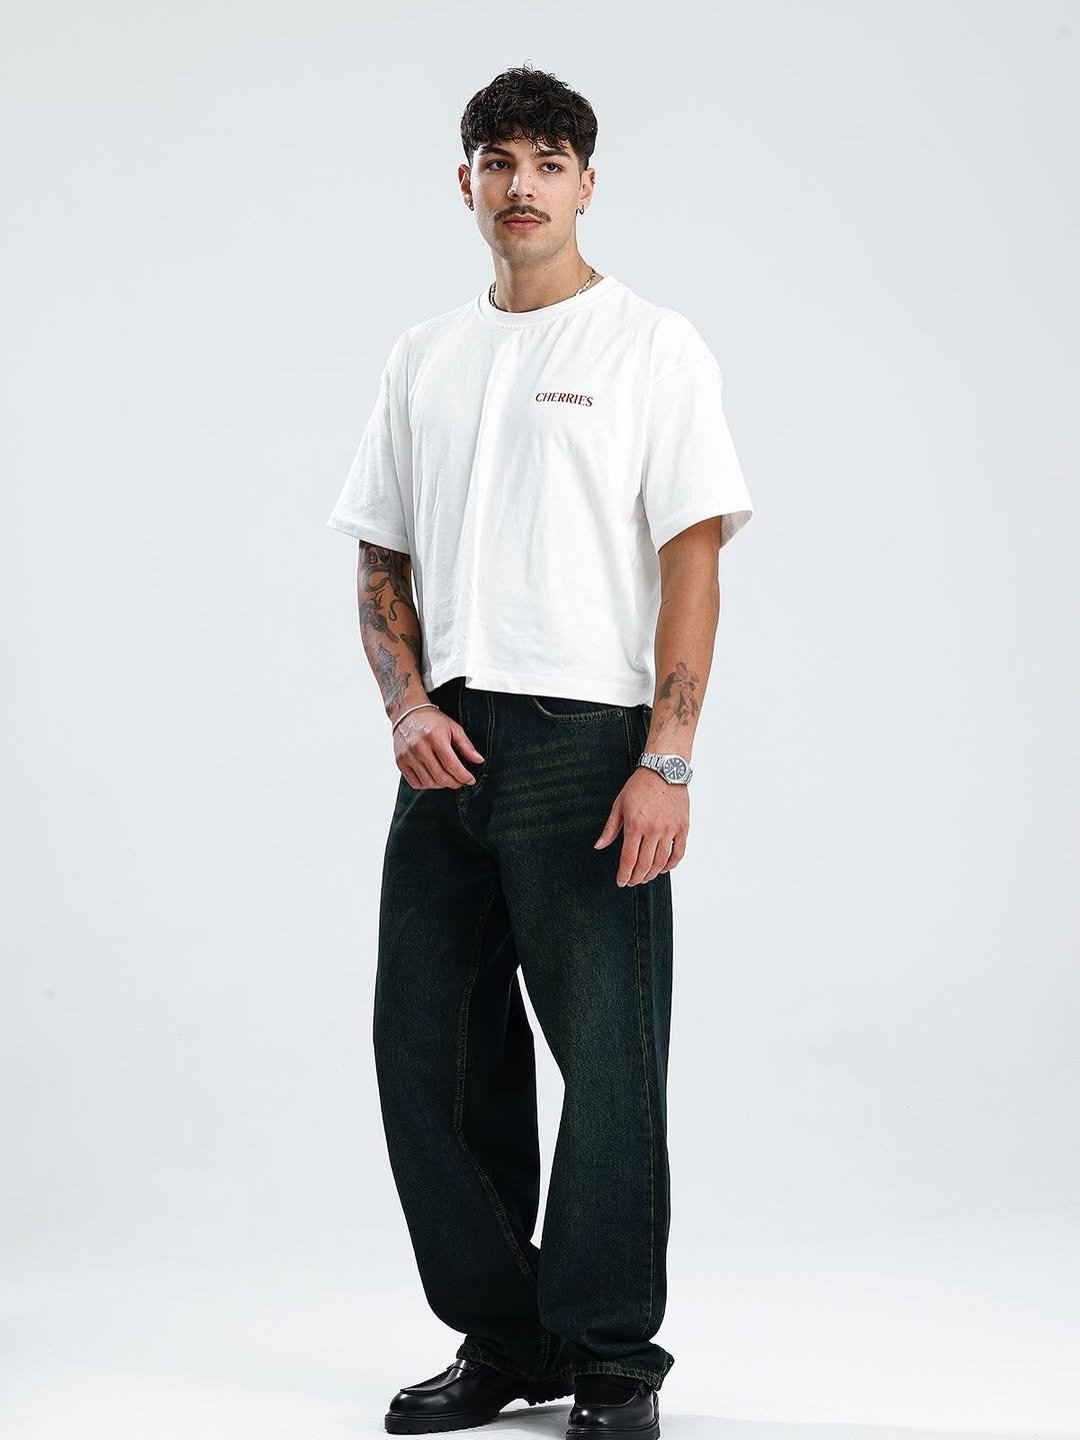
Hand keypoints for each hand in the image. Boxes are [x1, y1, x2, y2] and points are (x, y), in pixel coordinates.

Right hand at [394, 706, 484, 788]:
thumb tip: (479, 760)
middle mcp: (419, 747)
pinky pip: (415, 783)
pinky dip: (427, 785)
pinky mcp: (400, 762)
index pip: (452, 765)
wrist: (407, 714)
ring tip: (448, 779)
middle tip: (461, 782)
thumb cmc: (433, 721)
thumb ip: (466, 746)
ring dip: (441, 785)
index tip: (470, 780)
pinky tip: (433, 778)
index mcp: (435, 737)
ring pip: (428, 782)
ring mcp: (407, 756)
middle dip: (455, 783)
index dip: (464, 777)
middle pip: (440, 776)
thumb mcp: (453, 728)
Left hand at [594, 766, 688, 884]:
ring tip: (645, 877)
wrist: (665, 770)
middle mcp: (653, 830)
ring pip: (661, 862)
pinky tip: (664, 868)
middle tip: (632, 881)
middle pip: (644, 865)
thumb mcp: (619, 804)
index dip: (624, 875)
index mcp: (635, 825)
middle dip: (636, 878)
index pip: (628, 859)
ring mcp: (669, 830)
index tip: (621, 881)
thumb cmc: (640, 785)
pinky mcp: (682, 827)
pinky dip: (671, 865)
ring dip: (652, 874)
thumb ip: (610, 828)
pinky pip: (678, 853)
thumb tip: (599, 846)